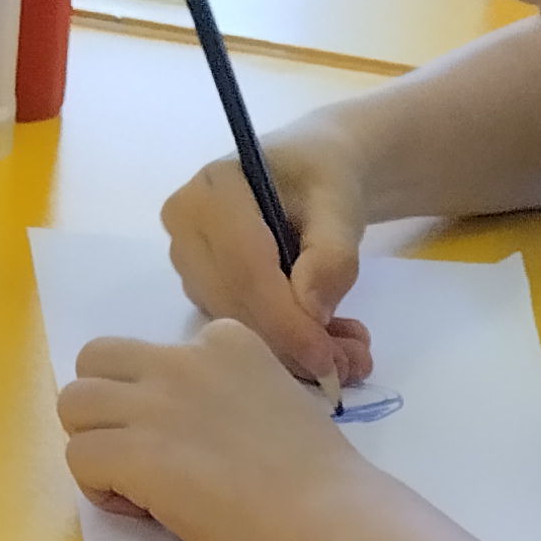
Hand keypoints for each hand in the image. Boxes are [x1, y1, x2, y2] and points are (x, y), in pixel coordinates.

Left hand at [60, 320, 388, 540]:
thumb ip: (231, 396)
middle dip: (104, 409)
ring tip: (132, 485)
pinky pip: (78, 457)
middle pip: (95, 361)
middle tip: (136, 455)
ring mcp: (157, 403)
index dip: (157, 403)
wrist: (332, 518)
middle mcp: (183, 359)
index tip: (193, 446)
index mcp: (225, 341)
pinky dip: (98, 489)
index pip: (153, 354)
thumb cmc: (321, 481)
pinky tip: (140, 508)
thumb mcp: (278, 400)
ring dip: (94, 446)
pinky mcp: (137, 452)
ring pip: (72, 403)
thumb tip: (194, 433)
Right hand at [160, 131, 375, 387]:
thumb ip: (331, 255)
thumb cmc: (322, 179)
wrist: (310, 176)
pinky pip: (242, 332)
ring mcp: (189, 267)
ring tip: (351, 353)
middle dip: (295, 346)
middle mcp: (186, 231)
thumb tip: (312, 311)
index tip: (329, 360)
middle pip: (237, 307)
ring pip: (239, 328)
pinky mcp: (203, 294)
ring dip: (296, 352)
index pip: (245, 272)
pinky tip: (327, 344)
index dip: (287, 323)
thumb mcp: (339, 205)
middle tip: (354, 364)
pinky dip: (287, 347)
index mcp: (211, 193)